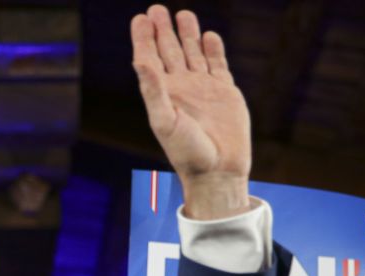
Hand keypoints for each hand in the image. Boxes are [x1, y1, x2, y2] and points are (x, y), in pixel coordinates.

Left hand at [131, 5, 250, 218]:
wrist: (218, 171)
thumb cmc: (188, 153)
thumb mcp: (165, 122)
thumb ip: (153, 90)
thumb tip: (140, 61)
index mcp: (163, 94)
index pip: (149, 59)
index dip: (144, 39)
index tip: (140, 18)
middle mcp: (181, 88)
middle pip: (169, 52)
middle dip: (162, 31)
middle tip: (156, 9)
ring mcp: (203, 89)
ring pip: (193, 54)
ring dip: (187, 34)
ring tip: (182, 13)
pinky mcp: (225, 93)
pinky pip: (218, 65)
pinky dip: (213, 50)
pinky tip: (209, 36)